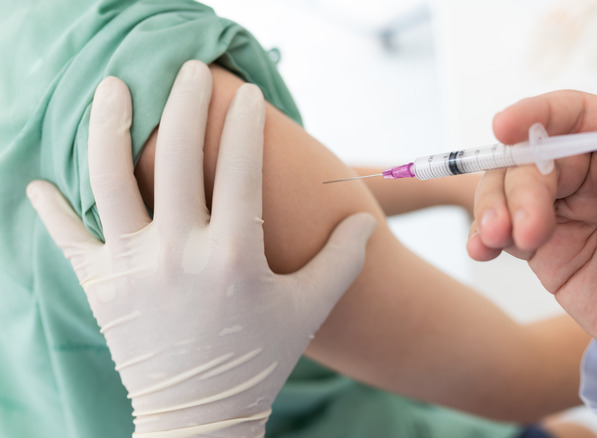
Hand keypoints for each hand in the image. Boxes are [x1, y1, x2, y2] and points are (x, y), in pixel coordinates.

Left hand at [26, 60, 375, 435]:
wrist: (199, 414)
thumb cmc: (260, 358)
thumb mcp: (309, 309)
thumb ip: (342, 261)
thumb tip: (364, 220)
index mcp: (234, 256)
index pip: (240, 169)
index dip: (245, 125)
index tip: (245, 94)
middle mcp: (179, 253)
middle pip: (178, 159)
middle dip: (185, 103)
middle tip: (189, 69)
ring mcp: (134, 268)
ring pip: (111, 180)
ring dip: (110, 128)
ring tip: (115, 88)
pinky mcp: (102, 288)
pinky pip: (69, 240)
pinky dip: (52, 210)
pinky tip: (40, 184)